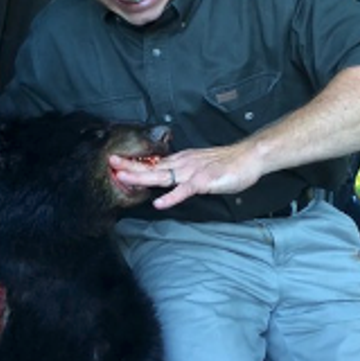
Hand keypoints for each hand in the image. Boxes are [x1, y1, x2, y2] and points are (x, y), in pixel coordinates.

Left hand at [109, 143, 263, 209]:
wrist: (248, 157)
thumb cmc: (227, 163)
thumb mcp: (200, 166)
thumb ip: (184, 173)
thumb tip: (171, 178)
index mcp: (181, 160)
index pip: (153, 163)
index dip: (135, 164)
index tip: (117, 164)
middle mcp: (182, 164)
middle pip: (151, 166)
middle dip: (129, 166)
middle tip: (110, 163)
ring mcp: (191, 172)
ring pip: (161, 175)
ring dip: (141, 177)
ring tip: (123, 178)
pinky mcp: (203, 181)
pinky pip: (184, 190)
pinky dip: (171, 197)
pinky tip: (159, 203)